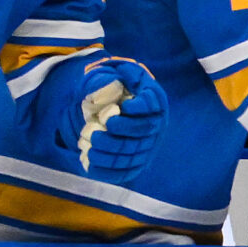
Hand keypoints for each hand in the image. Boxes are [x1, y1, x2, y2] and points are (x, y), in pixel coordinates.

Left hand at [67, 57, 166, 179]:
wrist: (116, 105)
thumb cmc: (115, 87)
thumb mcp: (116, 74)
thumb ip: (112, 75)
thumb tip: (107, 84)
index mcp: (154, 100)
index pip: (151, 106)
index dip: (136, 110)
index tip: (117, 110)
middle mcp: (157, 124)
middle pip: (143, 132)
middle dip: (118, 135)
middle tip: (95, 134)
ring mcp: (149, 145)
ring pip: (134, 154)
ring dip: (111, 155)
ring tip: (90, 148)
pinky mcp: (138, 161)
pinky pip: (127, 171)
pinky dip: (108, 171)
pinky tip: (90, 165)